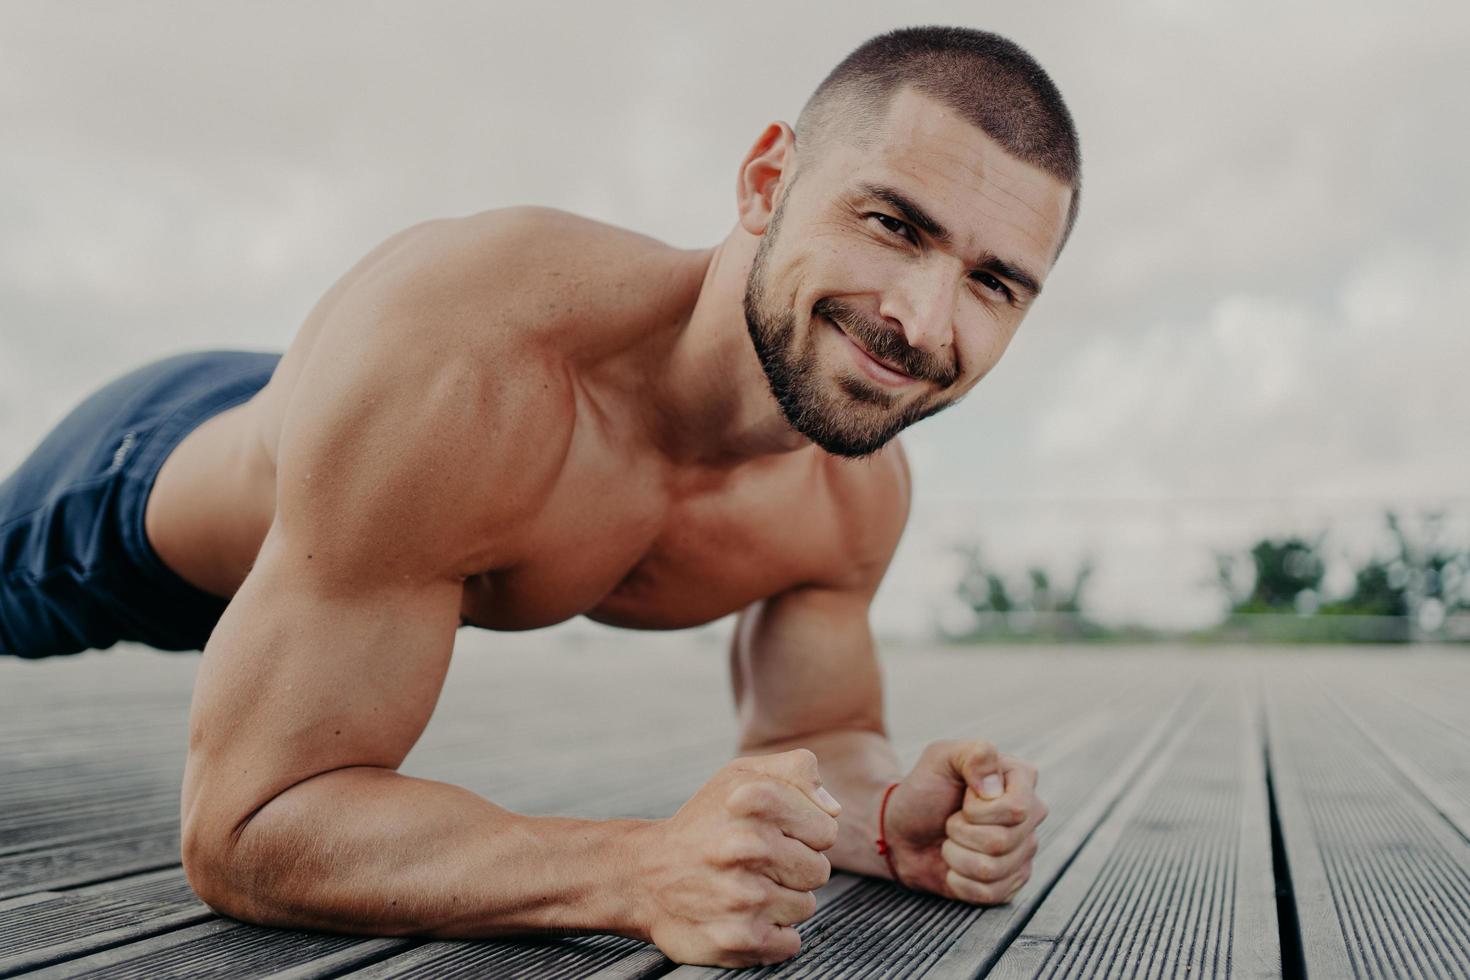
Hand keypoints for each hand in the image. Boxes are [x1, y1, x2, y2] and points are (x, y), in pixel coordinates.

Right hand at [632, 748, 841, 966]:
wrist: (645, 874)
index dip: (806, 834)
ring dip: (782, 901)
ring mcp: (742, 896)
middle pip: (819, 871)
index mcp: (754, 800)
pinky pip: (790, 944)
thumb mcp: (742, 776)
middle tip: (759, 864)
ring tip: (745, 888)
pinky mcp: (737, 938)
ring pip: (805, 907)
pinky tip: (744, 916)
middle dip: (795, 869)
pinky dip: (774, 935)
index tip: (777, 834)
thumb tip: (832, 809)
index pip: (827, 831)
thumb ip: (796, 772)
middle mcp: (747, 846)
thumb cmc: (704, 823)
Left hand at [882, 740, 1045, 904]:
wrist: (903, 830)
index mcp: (1021, 779)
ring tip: (951, 841)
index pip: (1017, 810)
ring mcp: (1023, 851)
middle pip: (1002, 842)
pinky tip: (955, 865)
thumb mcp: (941, 758)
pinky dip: (959, 881)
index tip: (962, 797)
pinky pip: (989, 894)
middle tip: (951, 820)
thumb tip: (994, 787)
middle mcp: (1030, 816)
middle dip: (960, 832)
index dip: (978, 810)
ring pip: (992, 870)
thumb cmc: (925, 790)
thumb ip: (972, 754)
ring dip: (956, 856)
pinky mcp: (1010, 882)